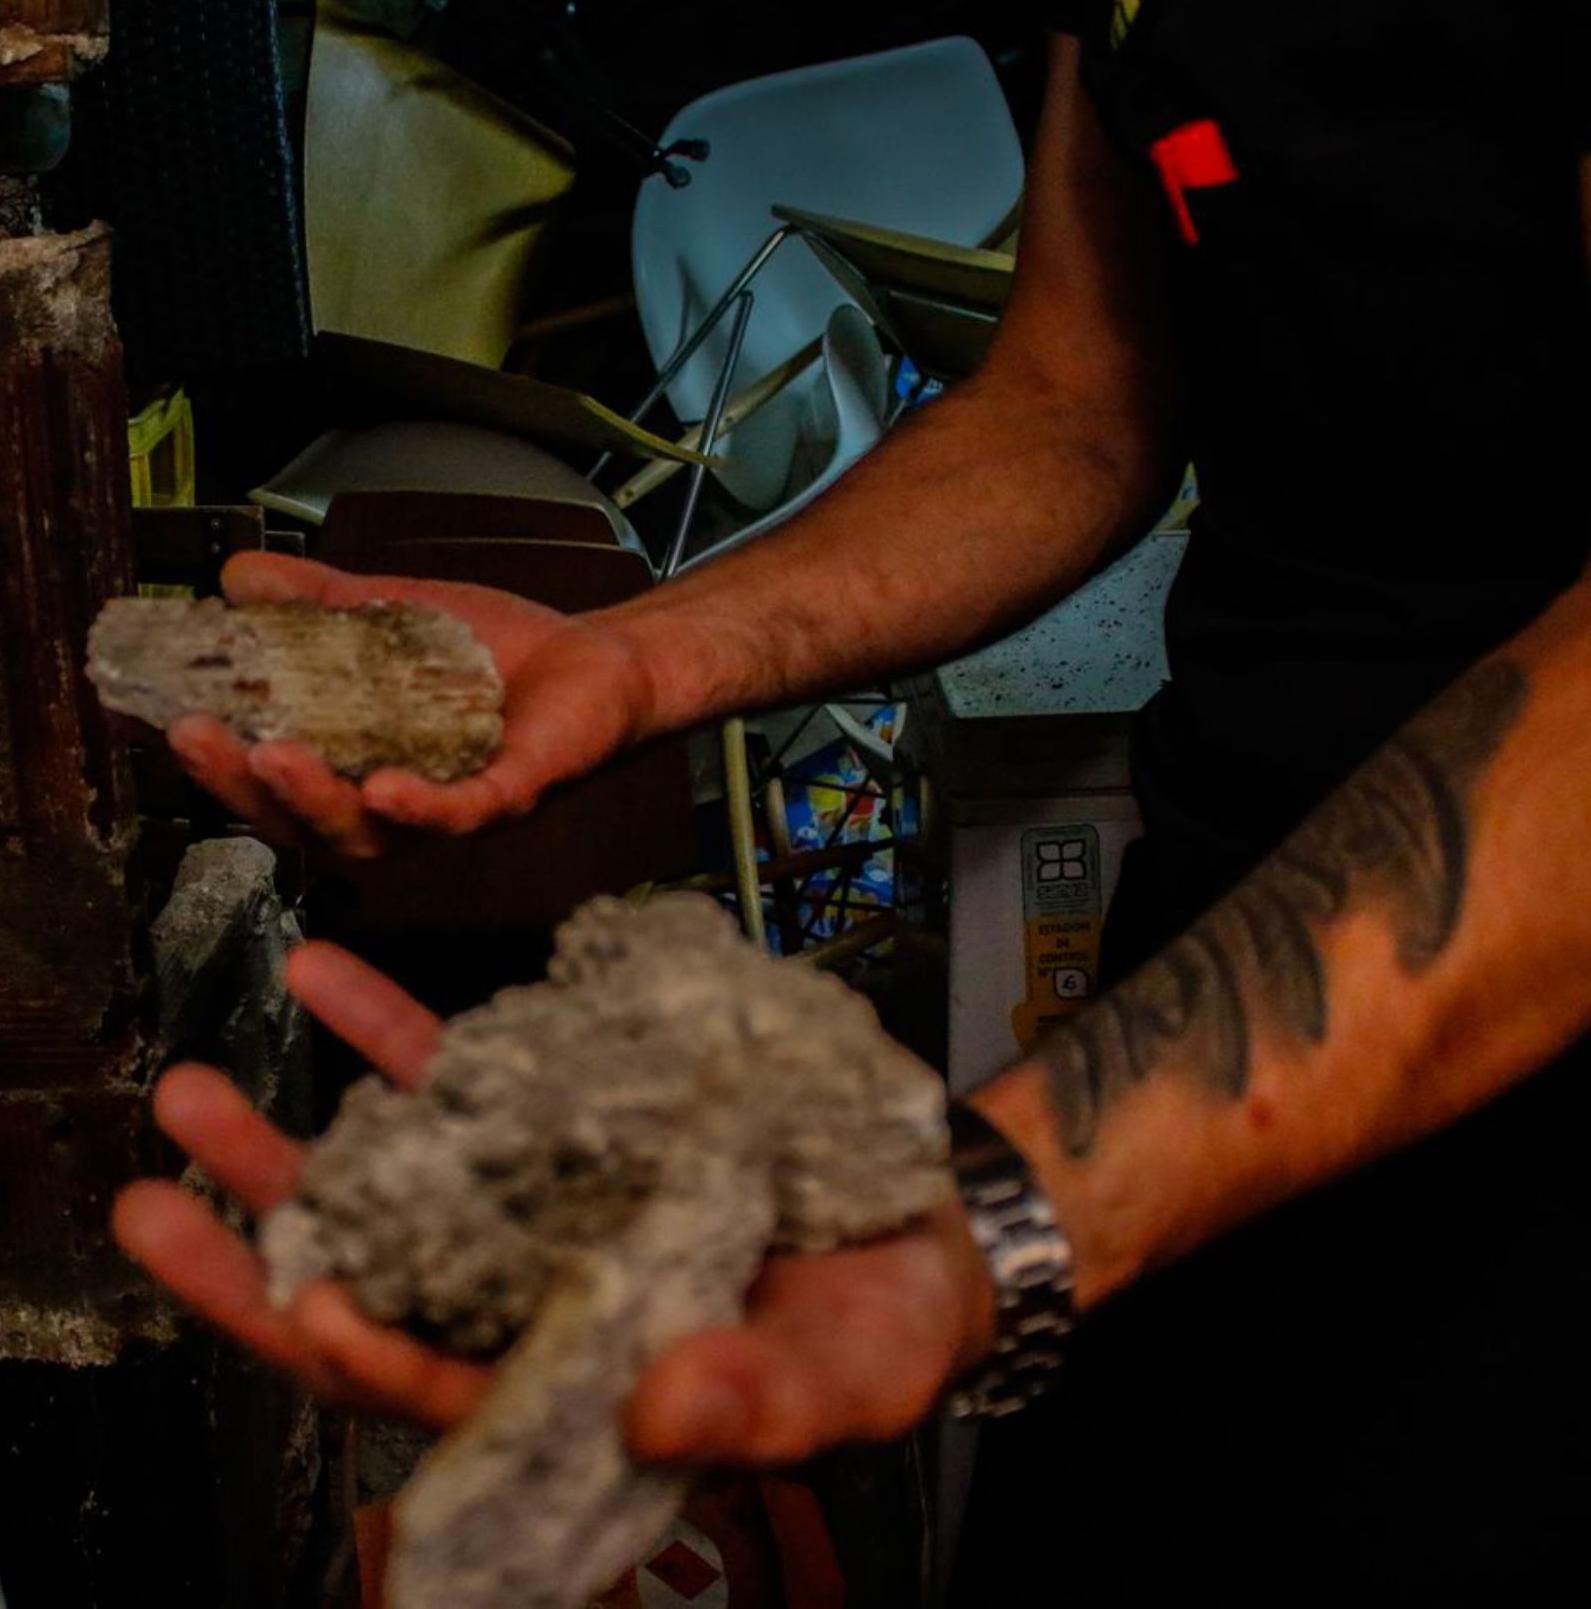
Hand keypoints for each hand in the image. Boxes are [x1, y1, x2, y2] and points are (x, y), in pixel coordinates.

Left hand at [117, 938, 995, 1455]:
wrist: (918, 1225)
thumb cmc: (888, 1328)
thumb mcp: (848, 1375)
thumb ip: (760, 1403)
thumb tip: (661, 1413)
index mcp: (581, 1393)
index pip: (448, 1392)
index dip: (372, 1359)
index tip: (305, 1305)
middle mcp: (529, 1310)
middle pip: (372, 1298)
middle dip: (259, 1261)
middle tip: (156, 1203)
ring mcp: (533, 1215)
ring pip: (390, 1189)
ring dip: (290, 1145)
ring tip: (195, 1088)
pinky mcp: (561, 1128)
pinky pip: (460, 1083)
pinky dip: (394, 1037)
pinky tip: (328, 981)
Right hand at [166, 553, 655, 858]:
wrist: (597, 659)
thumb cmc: (497, 653)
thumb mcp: (393, 615)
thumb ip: (316, 602)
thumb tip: (234, 576)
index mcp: (358, 768)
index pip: (273, 783)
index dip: (217, 764)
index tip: (164, 722)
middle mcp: (396, 808)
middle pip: (305, 824)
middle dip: (246, 788)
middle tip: (198, 741)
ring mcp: (451, 812)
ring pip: (371, 834)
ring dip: (317, 800)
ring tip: (273, 758)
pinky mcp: (509, 798)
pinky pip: (459, 817)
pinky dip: (421, 807)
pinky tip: (383, 789)